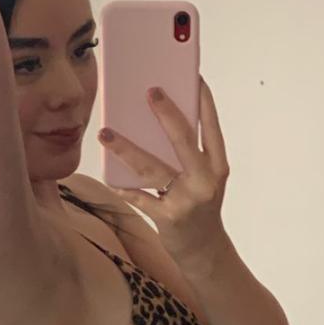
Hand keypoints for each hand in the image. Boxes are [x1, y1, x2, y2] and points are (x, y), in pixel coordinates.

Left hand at [99, 78, 229, 268]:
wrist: (205, 250)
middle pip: (184, 141)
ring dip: (127, 149)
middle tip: (150, 91)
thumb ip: (189, 153)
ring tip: (106, 133)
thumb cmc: (199, 205)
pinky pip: (139, 198)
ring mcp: (187, 200)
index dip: (204, 100)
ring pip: (153, 168)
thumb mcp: (204, 178)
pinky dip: (122, 187)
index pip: (212, 126)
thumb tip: (157, 119)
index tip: (192, 74)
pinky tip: (107, 175)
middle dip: (167, 114)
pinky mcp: (168, 218)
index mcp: (217, 165)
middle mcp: (206, 180)